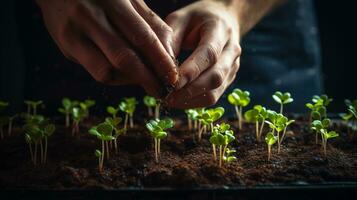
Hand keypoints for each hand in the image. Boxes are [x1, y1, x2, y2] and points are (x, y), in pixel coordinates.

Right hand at [36, 0, 177, 96]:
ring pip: (106, 70)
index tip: (174, 78)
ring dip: (130, 80)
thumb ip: (150, 22)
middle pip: (124, 58)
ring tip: (144, 80)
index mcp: (112, 1)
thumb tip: (170, 54)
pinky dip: (114, 76)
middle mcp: (90, 17)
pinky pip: (95, 71)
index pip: (142, 37)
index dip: (160, 61)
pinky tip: (125, 73)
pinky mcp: (66, 46)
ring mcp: (74, 33)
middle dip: (147, 79)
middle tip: (162, 91)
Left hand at [165, 0, 241, 107]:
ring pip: (215, 92)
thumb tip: (161, 67)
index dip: (191, 71)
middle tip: (166, 96)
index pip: (209, 54)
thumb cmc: (197, 18)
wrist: (223, 19)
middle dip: (189, 91)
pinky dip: (195, 102)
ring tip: (169, 100)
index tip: (171, 83)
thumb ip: (170, 39)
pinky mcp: (229, 79)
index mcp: (220, 30)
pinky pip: (213, 96)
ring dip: (191, 100)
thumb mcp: (180, 19)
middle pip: (215, 77)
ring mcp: (233, 67)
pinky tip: (179, 100)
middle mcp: (231, 50)